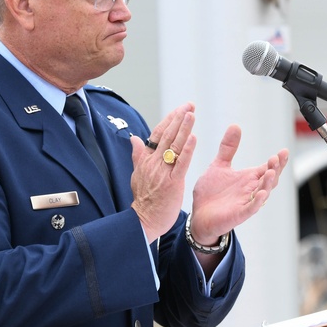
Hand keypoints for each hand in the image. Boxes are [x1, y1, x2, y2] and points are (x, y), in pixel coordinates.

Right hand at [129, 102, 196, 239]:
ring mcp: (163, 172)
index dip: (169, 120)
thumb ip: (138, 155)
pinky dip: (187, 149)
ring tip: (191, 114)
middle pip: (167, 136)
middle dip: (179, 118)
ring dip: (184, 128)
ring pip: (174, 146)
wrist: (143, 221)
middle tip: (189, 105)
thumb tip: (134, 138)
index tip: (180, 109)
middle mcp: (154, 163)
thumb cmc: (143, 200)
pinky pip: (181, 163)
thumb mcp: (137, 175)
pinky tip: (193, 137)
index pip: (158, 134)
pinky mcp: (172, 183)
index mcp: (147, 160)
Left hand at [188, 125, 288, 246]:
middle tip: (276, 158)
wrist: (198, 215)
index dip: (277, 161)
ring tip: (270, 171)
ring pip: (263, 193)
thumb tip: (235, 125)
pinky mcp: (238, 214)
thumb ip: (228, 148)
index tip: (284, 151)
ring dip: (268, 183)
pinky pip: (251, 208)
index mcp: (248, 178)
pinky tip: (261, 194)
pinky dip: (257, 202)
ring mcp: (246, 202)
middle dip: (275, 169)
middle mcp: (251, 190)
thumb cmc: (210, 193)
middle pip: (270, 179)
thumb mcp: (219, 165)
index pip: (267, 168)